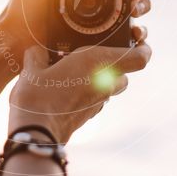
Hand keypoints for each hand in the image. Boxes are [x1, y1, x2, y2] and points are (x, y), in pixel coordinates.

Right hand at [9, 37, 151, 143]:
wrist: (35, 133)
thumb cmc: (37, 96)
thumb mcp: (33, 67)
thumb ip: (38, 53)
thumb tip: (37, 50)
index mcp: (98, 62)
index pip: (140, 57)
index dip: (143, 49)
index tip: (138, 42)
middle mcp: (105, 82)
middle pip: (125, 74)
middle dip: (115, 65)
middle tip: (95, 56)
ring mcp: (99, 102)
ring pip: (111, 88)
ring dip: (101, 80)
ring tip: (77, 72)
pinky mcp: (90, 115)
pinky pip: (96, 100)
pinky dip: (88, 93)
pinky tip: (68, 90)